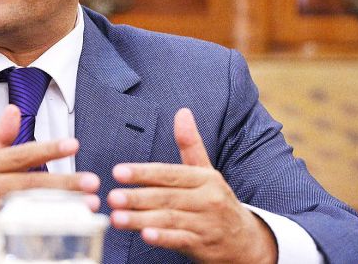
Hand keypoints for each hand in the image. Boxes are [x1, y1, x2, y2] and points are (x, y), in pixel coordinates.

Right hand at [0, 104, 100, 262]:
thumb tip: (14, 110)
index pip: (20, 154)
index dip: (48, 149)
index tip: (73, 145)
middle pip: (29, 183)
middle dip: (64, 182)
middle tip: (92, 182)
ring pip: (29, 208)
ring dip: (61, 208)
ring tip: (87, 206)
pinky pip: (21, 232)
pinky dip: (45, 229)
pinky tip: (67, 228)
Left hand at [107, 108, 276, 263]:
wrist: (245, 240)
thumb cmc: (216, 201)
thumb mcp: (207, 171)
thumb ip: (190, 144)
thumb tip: (182, 112)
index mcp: (205, 178)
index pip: (170, 173)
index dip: (143, 172)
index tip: (118, 171)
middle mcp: (207, 199)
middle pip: (167, 197)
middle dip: (137, 197)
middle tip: (112, 197)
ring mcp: (206, 224)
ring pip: (169, 219)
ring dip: (141, 219)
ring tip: (116, 218)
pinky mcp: (203, 245)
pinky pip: (180, 241)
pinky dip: (163, 238)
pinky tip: (145, 235)